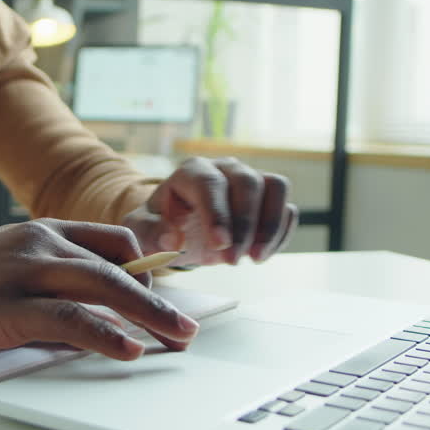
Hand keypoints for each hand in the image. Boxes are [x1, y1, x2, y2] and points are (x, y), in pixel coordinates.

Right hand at [0, 219, 199, 360]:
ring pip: (102, 287)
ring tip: (176, 339)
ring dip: (147, 316)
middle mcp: (41, 244)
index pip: (113, 241)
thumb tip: (98, 312)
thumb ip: (53, 278)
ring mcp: (25, 273)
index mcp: (44, 232)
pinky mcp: (8, 307)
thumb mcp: (12, 265)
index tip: (164, 299)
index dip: (146, 269)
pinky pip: (69, 318)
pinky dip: (105, 334)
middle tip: (187, 329)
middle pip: (118, 267)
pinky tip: (128, 349)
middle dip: (159, 301)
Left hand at [122, 157, 297, 266]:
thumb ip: (150, 232)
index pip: (209, 184)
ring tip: (255, 259)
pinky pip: (287, 208)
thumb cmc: (160, 226)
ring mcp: (250, 179)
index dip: (217, 213)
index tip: (220, 245)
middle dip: (244, 225)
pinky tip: (262, 255)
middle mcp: (225, 168)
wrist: (179, 228)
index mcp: (191, 172)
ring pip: (275, 187)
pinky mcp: (268, 197)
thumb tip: (172, 237)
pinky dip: (281, 233)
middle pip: (247, 182)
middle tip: (233, 261)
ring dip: (270, 226)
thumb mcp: (142, 231)